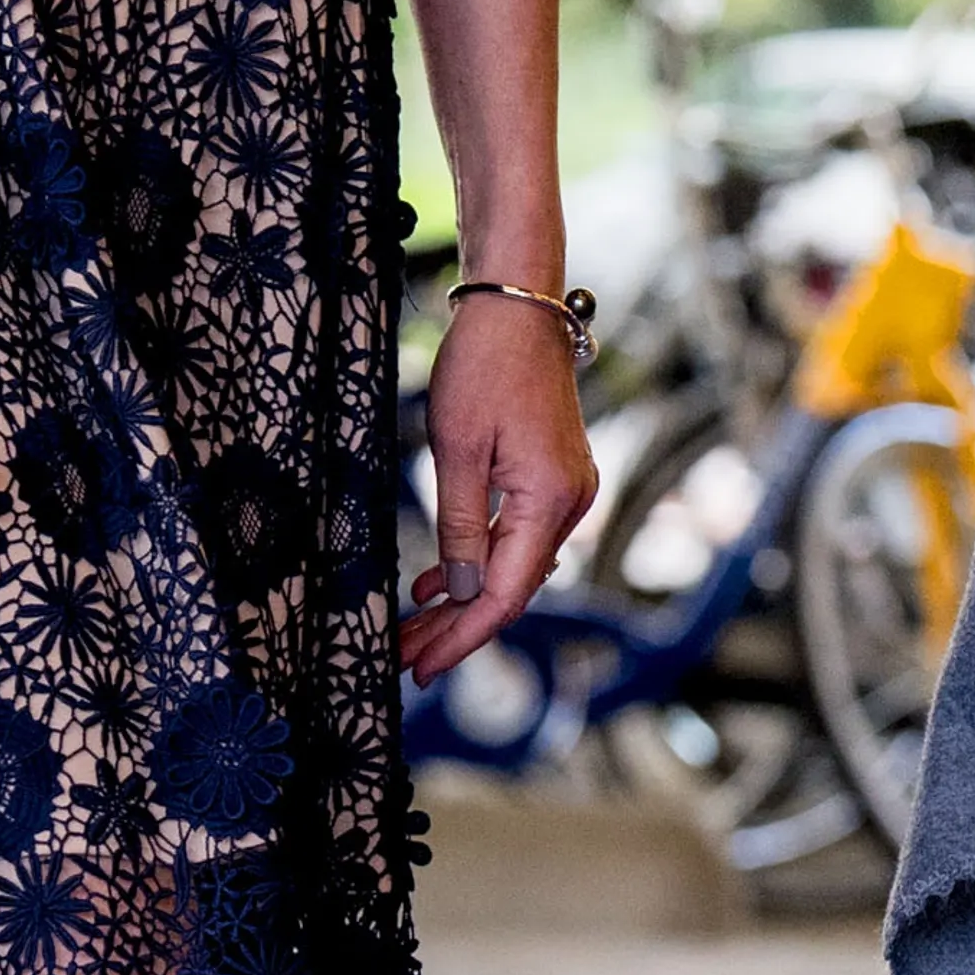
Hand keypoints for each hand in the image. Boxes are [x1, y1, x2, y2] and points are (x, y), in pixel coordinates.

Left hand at [400, 291, 598, 684]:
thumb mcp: (458, 447)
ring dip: (463, 600)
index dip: (462, 637)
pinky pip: (516, 538)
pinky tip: (439, 584)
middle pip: (511, 589)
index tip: (421, 666)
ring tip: (412, 629)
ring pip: (512, 568)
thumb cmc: (484, 366)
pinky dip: (478, 564)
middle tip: (404, 658)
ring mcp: (566, 492)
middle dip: (456, 628)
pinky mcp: (552, 479)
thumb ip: (461, 525)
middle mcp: (570, 504)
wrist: (518, 308)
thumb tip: (462, 591)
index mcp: (549, 501)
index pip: (505, 594)